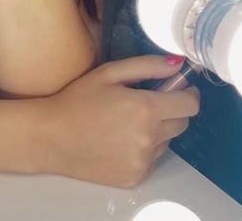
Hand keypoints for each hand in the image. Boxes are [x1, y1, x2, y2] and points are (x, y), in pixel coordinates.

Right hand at [35, 55, 200, 188]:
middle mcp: (149, 138)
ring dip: (158, 130)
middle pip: (182, 123)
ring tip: (128, 121)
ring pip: (167, 141)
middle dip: (173, 109)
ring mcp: (143, 161)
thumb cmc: (77, 100)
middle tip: (149, 101)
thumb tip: (177, 63)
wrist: (51, 137)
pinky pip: (152, 159)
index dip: (188, 93)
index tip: (181, 87)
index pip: (189, 104)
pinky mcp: (135, 177)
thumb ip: (146, 65)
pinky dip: (145, 148)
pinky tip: (121, 139)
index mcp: (145, 109)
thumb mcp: (109, 73)